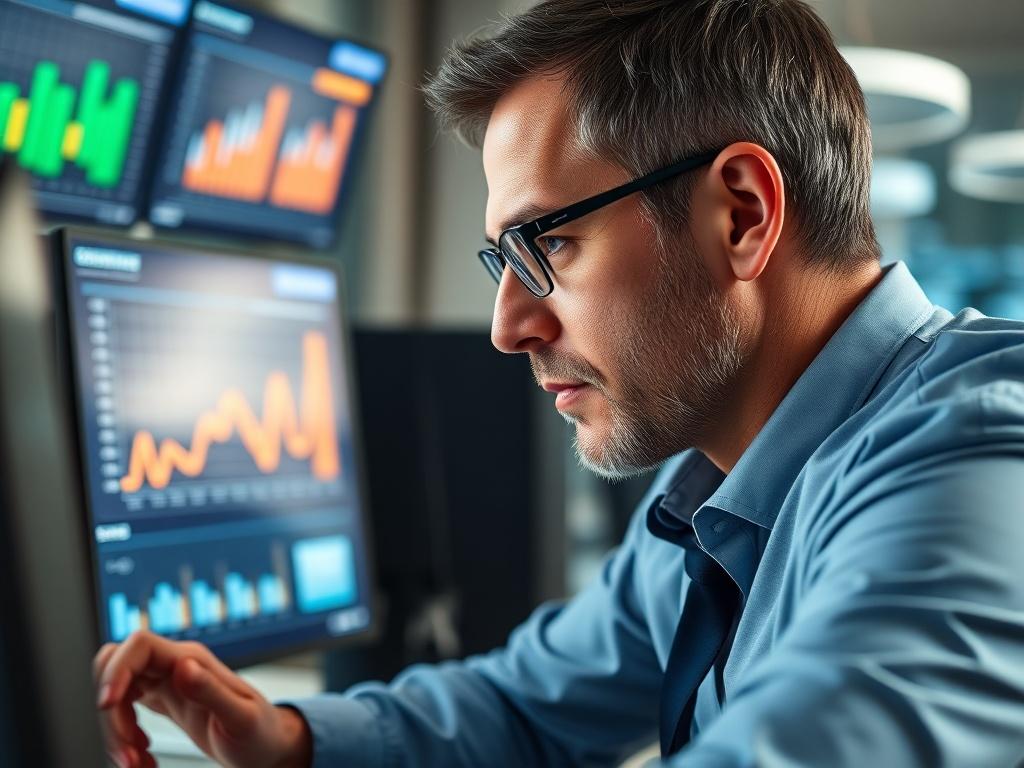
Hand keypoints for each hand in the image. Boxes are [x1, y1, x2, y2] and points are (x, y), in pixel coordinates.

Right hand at [94, 631, 312, 767]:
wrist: (268, 746)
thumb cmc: (261, 733)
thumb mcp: (240, 719)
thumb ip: (211, 692)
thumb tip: (182, 666)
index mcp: (192, 661)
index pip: (139, 645)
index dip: (116, 669)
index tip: (107, 705)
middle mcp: (176, 665)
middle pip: (117, 669)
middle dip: (111, 712)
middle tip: (129, 750)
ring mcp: (167, 681)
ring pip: (117, 693)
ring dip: (115, 732)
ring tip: (138, 764)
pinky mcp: (163, 700)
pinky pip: (125, 711)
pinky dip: (123, 738)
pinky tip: (143, 759)